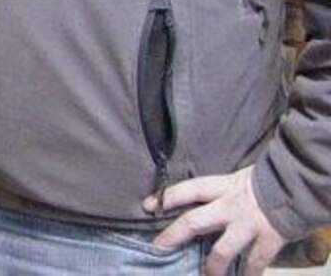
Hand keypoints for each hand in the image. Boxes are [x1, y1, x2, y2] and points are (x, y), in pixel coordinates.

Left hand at [148, 166, 284, 274]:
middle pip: (194, 221)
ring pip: (221, 251)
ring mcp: (248, 225)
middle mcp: (230, 206)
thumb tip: (200, 202)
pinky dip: (249, 273)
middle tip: (158, 247)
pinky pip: (254, 263)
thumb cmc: (267, 181)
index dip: (167, 197)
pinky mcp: (268, 241)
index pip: (188, 190)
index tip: (147, 206)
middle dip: (173, 236)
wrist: (298, 186)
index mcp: (222, 187)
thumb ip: (221, 192)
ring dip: (211, 268)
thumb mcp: (238, 179)